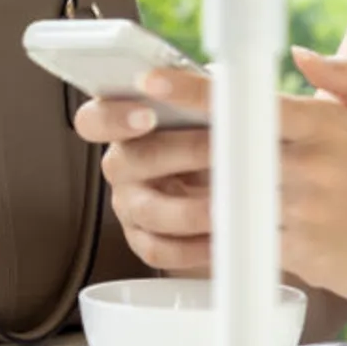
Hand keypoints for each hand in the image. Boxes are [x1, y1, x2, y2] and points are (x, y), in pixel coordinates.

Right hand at [73, 94, 214, 273]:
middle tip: (220, 150)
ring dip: (194, 208)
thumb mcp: (219, 107)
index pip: (97, 119)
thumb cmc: (225, 136)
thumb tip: (213, 94)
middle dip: (182, 153)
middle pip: (126, 162)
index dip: (115, 117)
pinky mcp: (148, 241)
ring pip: (149, 211)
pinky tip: (223, 234)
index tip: (148, 115)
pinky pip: (160, 250)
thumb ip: (206, 94)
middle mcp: (124, 163)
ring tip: (232, 200)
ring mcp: (132, 205)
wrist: (249, 179)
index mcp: (128, 123)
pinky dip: (195, 246)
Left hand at [131, 48, 346, 307]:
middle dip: (162, 150)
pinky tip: (170, 240)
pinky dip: (198, 246)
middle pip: (219, 154)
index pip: (247, 103)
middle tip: (124, 146)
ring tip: (136, 192)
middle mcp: (308, 168)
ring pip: (218, 205)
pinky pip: (236, 249)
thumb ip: (343, 76)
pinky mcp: (299, 256)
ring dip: (170, 201)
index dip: (195, 92)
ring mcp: (302, 214)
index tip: (154, 83)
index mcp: (322, 126)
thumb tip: (299, 55)